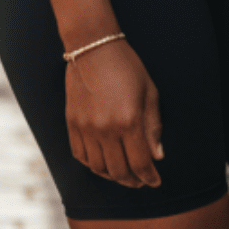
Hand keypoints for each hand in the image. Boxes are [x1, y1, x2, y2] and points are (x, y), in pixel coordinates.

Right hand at [65, 40, 162, 188]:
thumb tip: (157, 156)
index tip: (155, 182)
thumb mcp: (149, 92)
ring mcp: (86, 128)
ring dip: (112, 176)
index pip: (140, 163)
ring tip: (123, 173)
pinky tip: (103, 162)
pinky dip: (92, 165)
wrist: (93, 47)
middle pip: (119, 171)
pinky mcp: (72, 124)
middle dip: (133, 181)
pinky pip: (80, 156)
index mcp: (129, 121)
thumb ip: (153, 126)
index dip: (149, 177)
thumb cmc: (127, 66)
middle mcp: (106, 129)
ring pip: (98, 168)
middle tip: (141, 181)